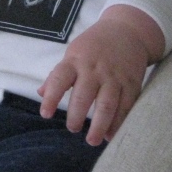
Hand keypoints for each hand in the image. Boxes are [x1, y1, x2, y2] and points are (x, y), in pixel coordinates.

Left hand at [37, 6, 163, 145]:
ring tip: (92, 140)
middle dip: (76, 115)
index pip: (59, 79)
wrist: (127, 31)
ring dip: (100, 125)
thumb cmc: (94, 46)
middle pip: (84, 96)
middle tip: (72, 129)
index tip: (45, 114)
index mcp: (75, 61)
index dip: (51, 97)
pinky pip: (126, 106)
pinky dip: (118, 122)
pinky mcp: (131, 84)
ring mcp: (114, 77)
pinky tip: (111, 135)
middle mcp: (94, 69)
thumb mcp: (72, 52)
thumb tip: (40, 93)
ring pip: (107, 104)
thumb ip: (57, 75)